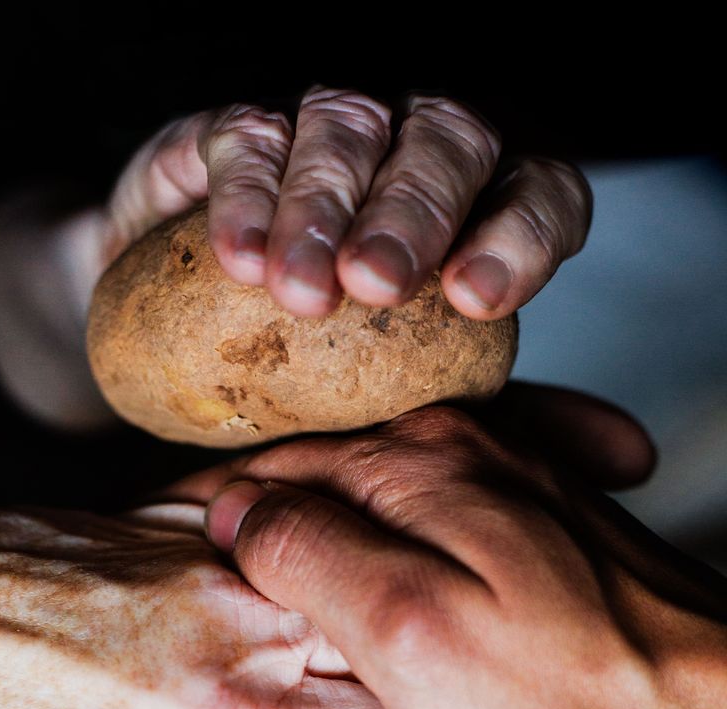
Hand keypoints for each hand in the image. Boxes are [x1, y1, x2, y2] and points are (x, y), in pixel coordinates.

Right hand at [0, 87, 590, 427]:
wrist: (197, 347)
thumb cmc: (332, 377)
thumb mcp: (426, 404)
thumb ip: (518, 418)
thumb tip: (633, 460)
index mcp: (486, 207)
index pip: (537, 191)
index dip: (519, 232)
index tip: (474, 300)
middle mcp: (418, 154)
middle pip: (446, 142)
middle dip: (415, 211)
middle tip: (376, 286)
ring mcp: (327, 134)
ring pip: (347, 126)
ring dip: (323, 207)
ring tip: (299, 292)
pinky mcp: (234, 135)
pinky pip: (246, 137)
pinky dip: (245, 194)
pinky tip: (238, 259)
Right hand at [177, 385, 726, 708]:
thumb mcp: (410, 638)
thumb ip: (309, 557)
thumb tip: (234, 512)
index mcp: (415, 462)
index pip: (261, 477)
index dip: (203, 542)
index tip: (165, 603)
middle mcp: (456, 454)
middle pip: (312, 494)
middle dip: (257, 562)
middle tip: (208, 645)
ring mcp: (496, 494)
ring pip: (365, 522)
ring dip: (318, 580)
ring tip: (275, 656)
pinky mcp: (524, 541)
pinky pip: (420, 547)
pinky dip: (379, 587)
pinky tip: (363, 640)